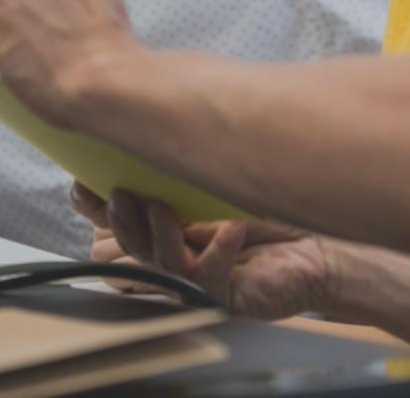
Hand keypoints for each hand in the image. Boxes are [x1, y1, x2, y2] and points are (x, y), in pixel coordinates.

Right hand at [74, 183, 333, 319]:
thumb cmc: (275, 207)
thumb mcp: (223, 175)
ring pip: (161, 263)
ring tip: (160, 206)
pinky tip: (231, 228)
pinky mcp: (226, 295)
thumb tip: (152, 113)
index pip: (117, 219)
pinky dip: (219, 248)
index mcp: (166, 224)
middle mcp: (176, 254)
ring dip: (157, 234)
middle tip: (117, 193)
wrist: (324, 245)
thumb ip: (185, 159)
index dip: (96, 205)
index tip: (85, 182)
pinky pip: (210, 276)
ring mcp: (198, 279)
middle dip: (119, 220)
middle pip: (130, 245)